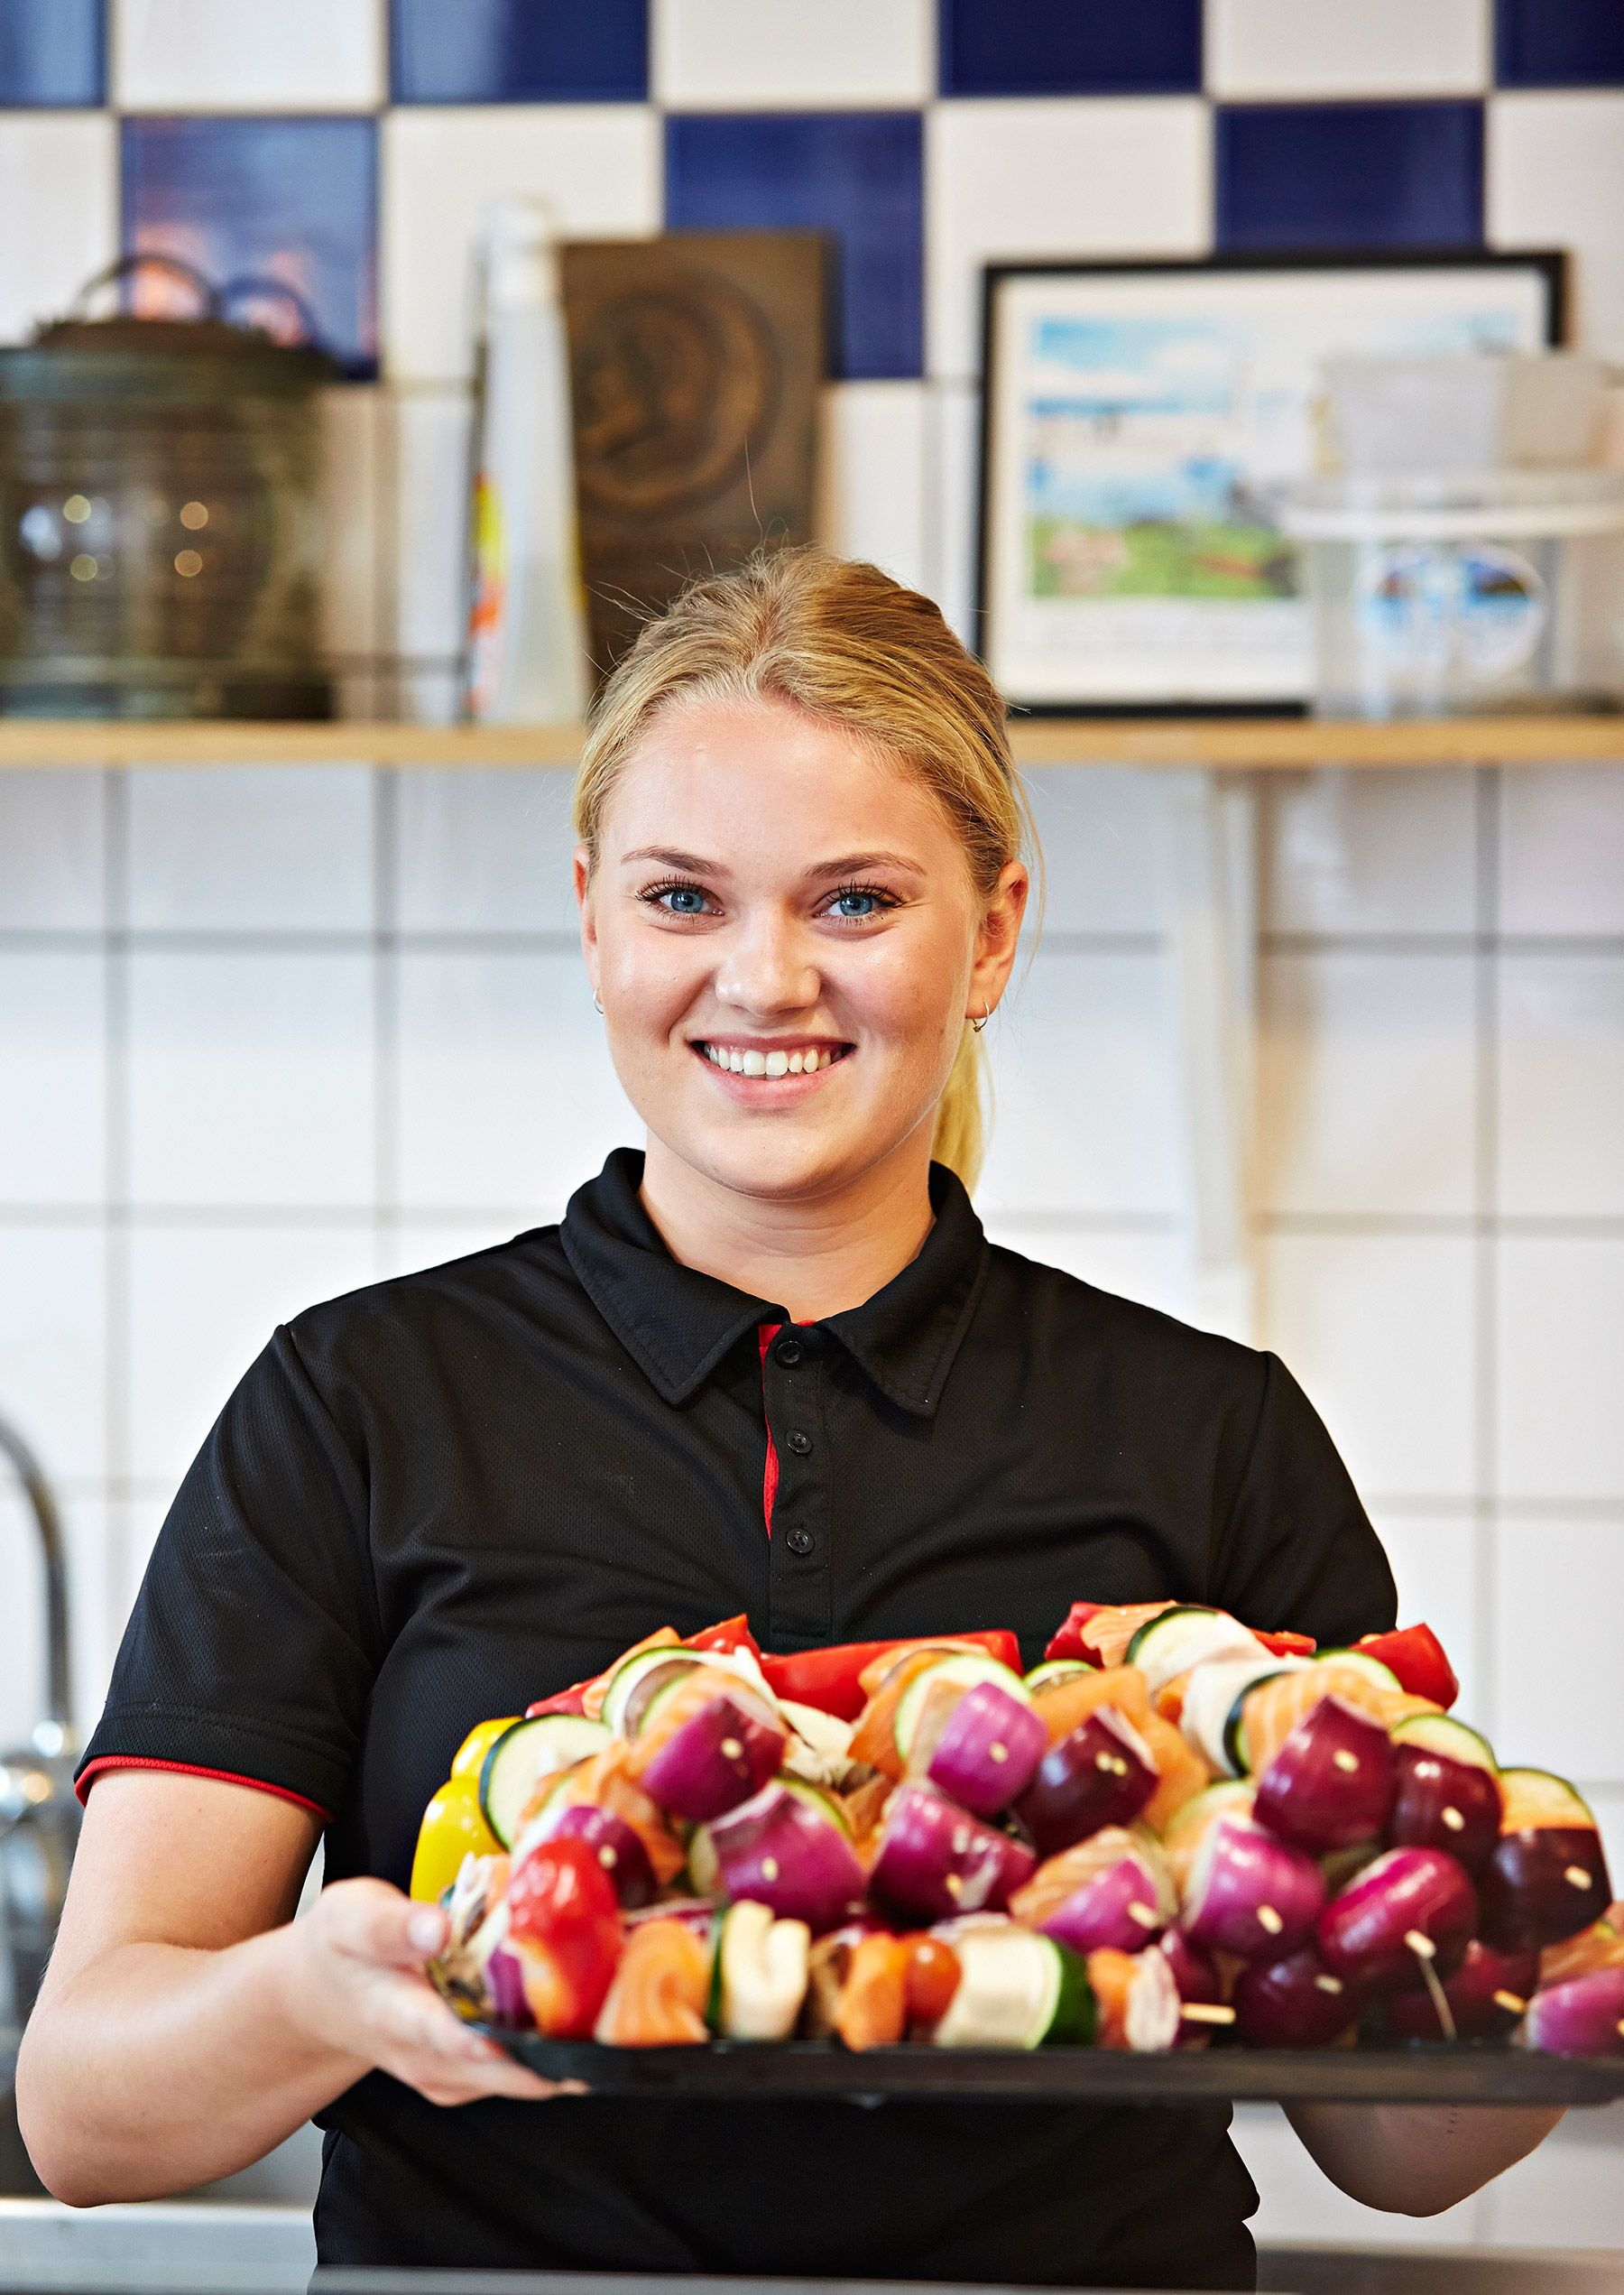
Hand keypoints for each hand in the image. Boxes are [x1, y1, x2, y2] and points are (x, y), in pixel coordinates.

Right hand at [285, 1878, 583, 2107]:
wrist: (323, 1995)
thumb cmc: (343, 1948)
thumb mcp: (352, 1918)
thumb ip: (393, 1925)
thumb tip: (436, 1928)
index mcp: (397, 2015)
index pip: (448, 2037)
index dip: (494, 2042)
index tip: (534, 2037)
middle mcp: (426, 2057)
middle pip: (500, 2068)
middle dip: (554, 2047)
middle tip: (611, 2021)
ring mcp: (447, 2074)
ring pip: (515, 2077)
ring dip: (560, 2052)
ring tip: (612, 2018)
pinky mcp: (464, 2077)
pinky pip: (515, 2074)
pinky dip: (548, 2050)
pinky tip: (583, 2022)